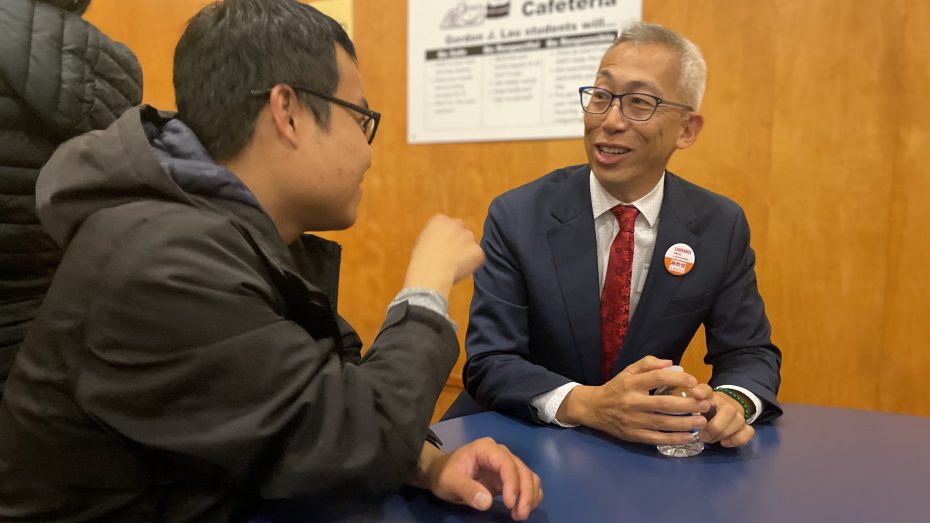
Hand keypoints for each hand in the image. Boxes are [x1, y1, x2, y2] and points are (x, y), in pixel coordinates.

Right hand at [403, 214, 484, 298]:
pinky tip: (460, 270)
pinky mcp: (478, 250)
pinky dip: (472, 264)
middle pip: (463, 231)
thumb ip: (437, 236)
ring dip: (467, 252)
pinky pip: (477, 257)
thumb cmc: (422, 261)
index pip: (449, 225)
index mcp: (440, 219)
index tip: (442, 247)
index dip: (447, 238)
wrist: (431, 273)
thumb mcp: (423, 240)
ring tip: (454, 265)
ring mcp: (469, 236)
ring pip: (471, 244)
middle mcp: (456, 223)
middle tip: (452, 256)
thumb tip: (444, 243)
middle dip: (460, 241)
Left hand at [412, 438, 542, 520]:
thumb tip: (487, 502)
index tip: (510, 505)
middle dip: (525, 493)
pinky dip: (530, 495)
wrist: (440, 473)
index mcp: (486, 449)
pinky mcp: (507, 476)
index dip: (512, 484)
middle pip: (522, 470)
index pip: (507, 464)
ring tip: (520, 515)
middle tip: (519, 515)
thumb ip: (467, 489)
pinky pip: (526, 482)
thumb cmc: (443, 474)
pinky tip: (524, 508)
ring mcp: (505, 464)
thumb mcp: (449, 482)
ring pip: (528, 476)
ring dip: (530, 495)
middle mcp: (500, 453)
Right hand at [556, 356, 710, 444]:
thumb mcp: (628, 372)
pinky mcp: (634, 436)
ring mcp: (633, 421)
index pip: (657, 378)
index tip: (694, 381)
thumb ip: (647, 364)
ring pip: (663, 423)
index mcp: (631, 384)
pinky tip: (689, 437)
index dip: (678, 378)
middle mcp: (632, 402)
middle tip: (705, 404)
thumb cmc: (616, 388)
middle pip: (664, 404)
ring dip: (685, 423)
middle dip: (688, 404)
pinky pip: (657, 439)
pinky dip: (674, 439)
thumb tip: (671, 363)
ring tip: (702, 421)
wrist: (594, 409)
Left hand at [691, 386, 754, 446]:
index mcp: (709, 396)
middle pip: (728, 411)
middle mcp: (725, 402)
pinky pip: (748, 432)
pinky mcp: (745, 426)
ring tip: (709, 440)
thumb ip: (687, 407)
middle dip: (715, 427)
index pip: (706, 389)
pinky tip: (724, 443)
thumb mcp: (694, 406)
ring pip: (738, 421)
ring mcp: (737, 414)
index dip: (702, 391)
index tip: (696, 394)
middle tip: (702, 436)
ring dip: (723, 434)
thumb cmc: (703, 409)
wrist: (723, 409)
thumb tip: (677, 414)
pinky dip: (736, 439)